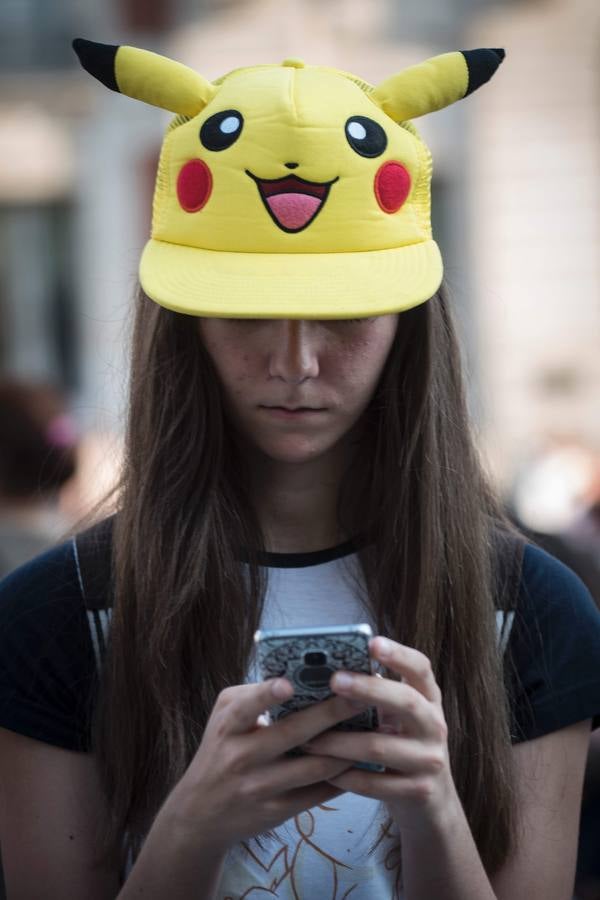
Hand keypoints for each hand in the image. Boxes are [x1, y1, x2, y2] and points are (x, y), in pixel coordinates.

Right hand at [165, 678, 357, 850]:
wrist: (200, 813)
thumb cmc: (221, 749)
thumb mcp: (225, 717)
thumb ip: (254, 695)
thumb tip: (301, 674)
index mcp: (228, 726)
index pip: (246, 707)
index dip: (267, 695)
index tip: (289, 683)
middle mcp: (241, 757)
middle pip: (293, 734)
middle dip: (330, 714)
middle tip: (360, 697)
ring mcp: (259, 787)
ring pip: (313, 767)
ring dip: (346, 749)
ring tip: (372, 729)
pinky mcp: (276, 812)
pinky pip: (317, 793)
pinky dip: (342, 778)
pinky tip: (362, 763)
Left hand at [300, 636, 456, 832]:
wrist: (431, 803)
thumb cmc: (401, 746)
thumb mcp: (397, 717)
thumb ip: (375, 696)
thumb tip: (326, 672)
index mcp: (429, 699)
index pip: (420, 668)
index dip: (398, 654)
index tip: (371, 642)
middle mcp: (435, 726)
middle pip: (405, 702)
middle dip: (368, 690)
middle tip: (334, 680)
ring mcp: (430, 761)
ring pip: (380, 747)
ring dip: (340, 742)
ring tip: (309, 738)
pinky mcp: (419, 792)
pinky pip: (374, 783)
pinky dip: (345, 776)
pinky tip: (322, 770)